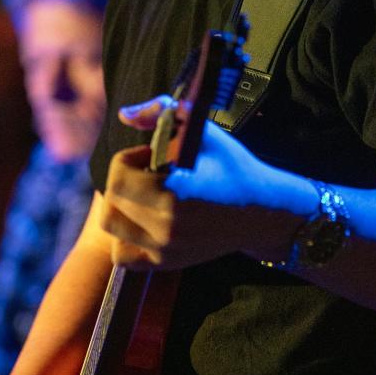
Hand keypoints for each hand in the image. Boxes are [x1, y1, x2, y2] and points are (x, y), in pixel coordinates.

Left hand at [100, 98, 308, 270]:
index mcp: (174, 191)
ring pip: (112, 224)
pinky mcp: (167, 262)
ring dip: (121, 206)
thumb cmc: (233, 168)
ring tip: (145, 196)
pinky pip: (121, 255)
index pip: (118, 175)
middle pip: (113, 198)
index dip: (129, 158)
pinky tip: (144, 223)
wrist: (262, 212)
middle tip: (150, 174)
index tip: (150, 155)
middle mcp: (167, 224)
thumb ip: (163, 112)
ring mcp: (165, 247)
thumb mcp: (204, 132)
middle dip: (125, 179)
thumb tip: (125, 115)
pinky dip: (124, 238)